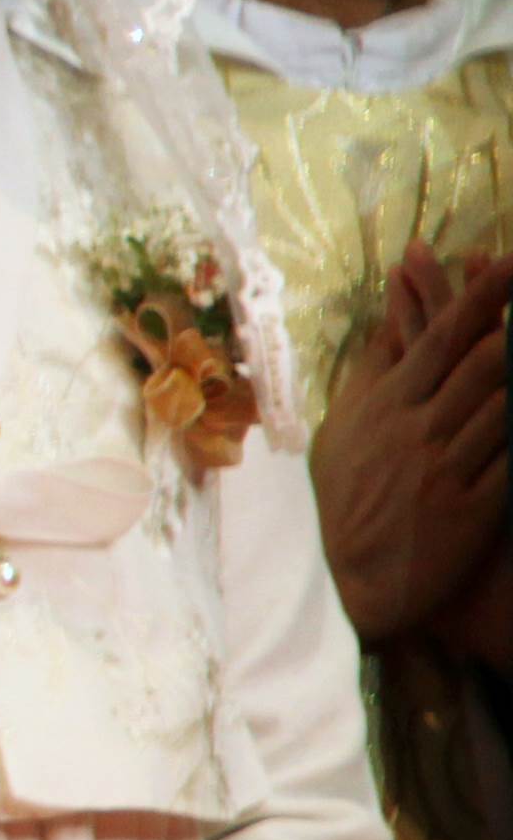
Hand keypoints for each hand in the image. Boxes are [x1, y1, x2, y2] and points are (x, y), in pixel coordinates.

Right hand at [313, 250, 511, 646]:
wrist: (356, 578)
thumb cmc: (349, 495)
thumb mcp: (344, 427)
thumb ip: (375, 369)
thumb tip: (395, 314)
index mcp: (385, 406)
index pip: (438, 338)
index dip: (477, 297)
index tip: (506, 261)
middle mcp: (416, 430)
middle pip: (481, 363)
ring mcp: (446, 467)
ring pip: (504, 406)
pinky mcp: (475, 506)